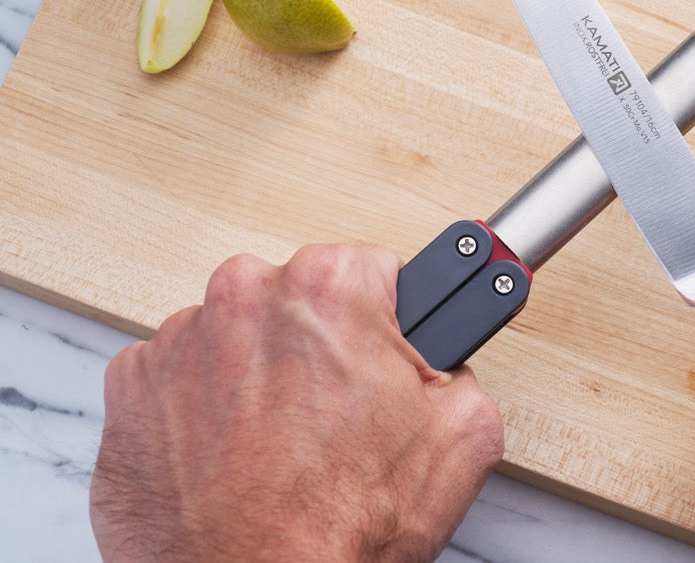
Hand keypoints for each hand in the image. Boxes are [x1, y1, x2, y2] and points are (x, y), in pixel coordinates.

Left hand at [90, 244, 502, 561]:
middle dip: (322, 343)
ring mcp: (179, 343)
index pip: (375, 266)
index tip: (381, 349)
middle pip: (301, 297)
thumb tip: (448, 355)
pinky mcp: (131, 390)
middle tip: (340, 412)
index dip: (388, 319)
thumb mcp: (464, 433)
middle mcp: (244, 297)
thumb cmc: (337, 527)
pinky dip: (206, 406)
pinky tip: (236, 453)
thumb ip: (458, 364)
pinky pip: (181, 375)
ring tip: (285, 444)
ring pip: (239, 334)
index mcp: (327, 289)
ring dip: (261, 372)